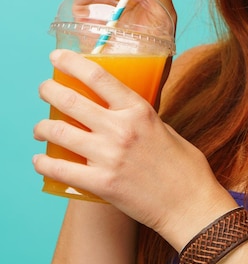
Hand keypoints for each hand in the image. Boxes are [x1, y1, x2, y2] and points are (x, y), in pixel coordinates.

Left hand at [33, 50, 234, 250]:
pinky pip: (60, 170)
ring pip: (59, 132)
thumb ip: (139, 118)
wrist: (191, 206)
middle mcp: (121, 129)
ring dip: (42, 127)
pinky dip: (43, 164)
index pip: (98, 77)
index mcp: (139, 111)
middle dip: (49, 90)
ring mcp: (109, 157)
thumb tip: (118, 111)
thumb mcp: (165, 129)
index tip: (57, 56)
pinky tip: (40, 160)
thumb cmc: (185, 168)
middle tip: (45, 90)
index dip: (71, 62)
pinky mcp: (101, 184)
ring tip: (41, 129)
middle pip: (71, 100)